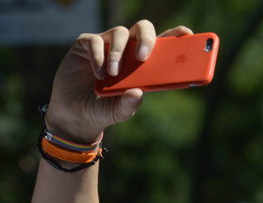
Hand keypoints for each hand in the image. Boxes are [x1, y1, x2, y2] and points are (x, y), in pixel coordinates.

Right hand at [44, 21, 192, 142]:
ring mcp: (106, 44)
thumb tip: (138, 93)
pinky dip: (98, 57)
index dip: (176, 35)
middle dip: (146, 38)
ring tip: (114, 74)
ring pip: (120, 33)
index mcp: (143, 63)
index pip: (163, 43)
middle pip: (142, 29)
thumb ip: (130, 105)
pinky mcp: (85, 45)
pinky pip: (95, 41)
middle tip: (143, 56)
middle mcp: (126, 49)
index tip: (187, 34)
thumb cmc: (104, 109)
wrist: (75, 115)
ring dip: (118, 53)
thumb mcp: (120, 112)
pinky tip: (99, 74)